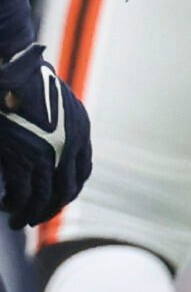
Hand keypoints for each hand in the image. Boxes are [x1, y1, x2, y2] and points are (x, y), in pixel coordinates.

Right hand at [0, 41, 88, 227]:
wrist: (11, 70)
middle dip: (50, 208)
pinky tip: (5, 207)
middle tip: (35, 217)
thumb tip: (47, 138)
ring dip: (30, 214)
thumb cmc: (23, 78)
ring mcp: (47, 155)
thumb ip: (56, 122)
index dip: (68, 190)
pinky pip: (21, 195)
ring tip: (18, 221)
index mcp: (81, 132)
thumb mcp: (51, 99)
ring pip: (43, 198)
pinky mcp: (23, 159)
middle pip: (65, 191)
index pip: (81, 173)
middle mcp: (70, 147)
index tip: (56, 199)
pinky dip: (13, 206)